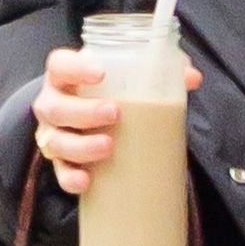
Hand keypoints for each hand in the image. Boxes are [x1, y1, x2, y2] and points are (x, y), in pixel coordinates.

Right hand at [31, 47, 201, 194]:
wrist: (87, 113)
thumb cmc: (110, 89)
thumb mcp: (129, 74)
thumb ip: (161, 70)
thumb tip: (192, 77)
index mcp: (65, 75)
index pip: (59, 64)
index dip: (75, 67)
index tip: (101, 73)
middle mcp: (53, 103)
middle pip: (56, 107)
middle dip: (84, 112)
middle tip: (114, 113)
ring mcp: (52, 133)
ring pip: (55, 141)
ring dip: (81, 145)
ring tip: (109, 146)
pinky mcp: (58, 160)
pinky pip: (59, 172)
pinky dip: (70, 178)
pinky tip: (87, 180)